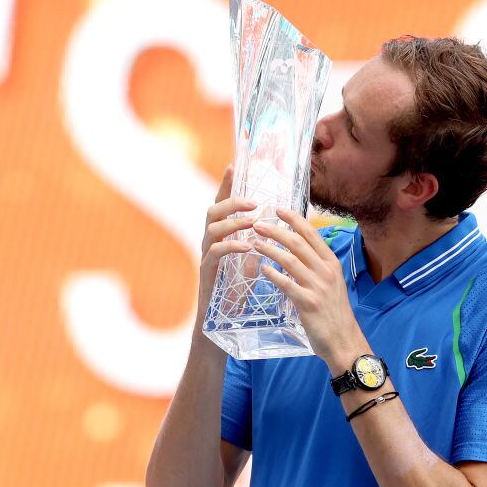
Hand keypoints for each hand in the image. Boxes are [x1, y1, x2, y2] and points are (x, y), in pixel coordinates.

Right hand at [195, 165, 257, 331]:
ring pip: (212, 228)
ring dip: (234, 222)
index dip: (225, 185)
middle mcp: (210, 242)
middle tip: (254, 203)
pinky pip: (214, 253)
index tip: (233, 166)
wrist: (222, 320)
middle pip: (212, 210)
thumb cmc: (238, 290)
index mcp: (221, 236)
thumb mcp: (251, 260)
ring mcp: (206, 256)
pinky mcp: (207, 273)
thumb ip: (258, 241)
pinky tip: (246, 247)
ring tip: (253, 222)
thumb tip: (279, 223)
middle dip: (232, 202)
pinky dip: (230, 247)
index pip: (221, 204)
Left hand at [251, 208, 367, 366]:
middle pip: (297, 242)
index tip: (277, 209)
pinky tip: (262, 269)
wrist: (344, 340)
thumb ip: (317, 266)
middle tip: (257, 224)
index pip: (311, 233)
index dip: (293, 219)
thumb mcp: (332, 283)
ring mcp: (318, 287)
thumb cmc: (335, 312)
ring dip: (269, 249)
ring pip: (289, 260)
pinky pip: (286, 284)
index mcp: (332, 263)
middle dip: (275, 230)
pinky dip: (272, 274)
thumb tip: (298, 251)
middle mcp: (326, 271)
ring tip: (254, 243)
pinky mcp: (308, 303)